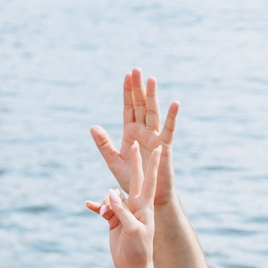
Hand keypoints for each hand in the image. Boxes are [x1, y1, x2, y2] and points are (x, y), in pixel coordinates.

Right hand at [87, 144, 160, 267]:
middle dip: (133, 162)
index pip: (150, 180)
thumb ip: (122, 211)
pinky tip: (88, 205)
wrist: (132, 267)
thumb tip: (110, 193)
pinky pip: (103, 209)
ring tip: (106, 215)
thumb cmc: (139, 250)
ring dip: (106, 202)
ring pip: (112, 197)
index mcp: (145, 206)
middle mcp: (135, 205)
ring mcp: (124, 212)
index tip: (158, 147)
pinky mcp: (114, 220)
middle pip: (133, 179)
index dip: (153, 164)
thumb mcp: (132, 229)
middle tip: (133, 143)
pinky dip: (97, 207)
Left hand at [90, 67, 178, 214]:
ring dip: (152, 96)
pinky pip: (169, 129)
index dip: (127, 92)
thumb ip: (104, 144)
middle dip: (138, 88)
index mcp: (131, 133)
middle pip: (140, 105)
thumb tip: (92, 126)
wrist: (148, 197)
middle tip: (136, 69)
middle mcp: (143, 131)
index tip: (127, 75)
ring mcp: (155, 136)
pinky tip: (175, 103)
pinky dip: (172, 116)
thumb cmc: (132, 181)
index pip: (128, 108)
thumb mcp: (113, 161)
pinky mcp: (165, 146)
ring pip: (153, 112)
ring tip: (151, 79)